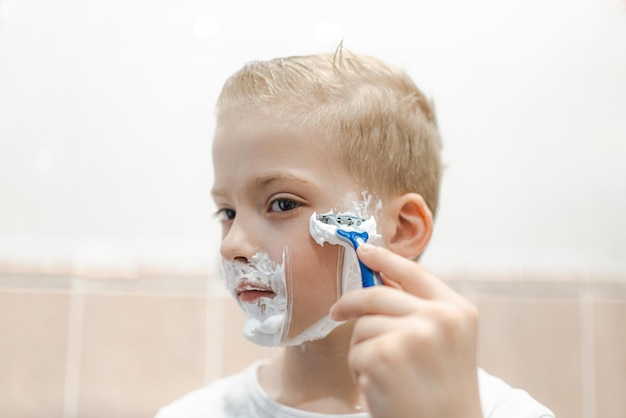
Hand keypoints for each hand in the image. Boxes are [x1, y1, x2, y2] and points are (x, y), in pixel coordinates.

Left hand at [329, 243, 481, 417]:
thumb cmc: (441, 393)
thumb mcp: (444, 343)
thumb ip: (420, 311)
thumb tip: (379, 281)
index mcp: (458, 311)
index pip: (414, 273)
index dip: (385, 259)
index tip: (364, 250)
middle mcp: (439, 318)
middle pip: (378, 294)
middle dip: (351, 302)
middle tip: (336, 310)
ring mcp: (413, 335)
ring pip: (363, 324)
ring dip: (363, 349)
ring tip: (384, 374)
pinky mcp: (385, 356)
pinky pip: (356, 351)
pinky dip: (359, 370)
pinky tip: (380, 386)